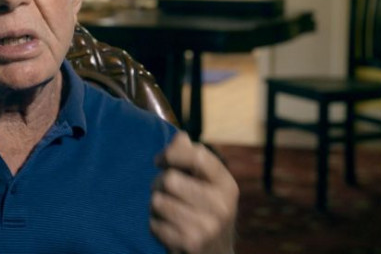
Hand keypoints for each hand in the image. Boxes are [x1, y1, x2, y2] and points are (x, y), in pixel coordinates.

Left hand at [149, 132, 238, 253]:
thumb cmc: (205, 211)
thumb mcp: (207, 184)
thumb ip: (192, 158)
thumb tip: (180, 136)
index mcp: (227, 185)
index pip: (198, 155)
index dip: (172, 153)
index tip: (160, 160)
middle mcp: (221, 205)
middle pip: (170, 179)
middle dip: (158, 183)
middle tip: (163, 190)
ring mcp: (206, 227)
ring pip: (158, 201)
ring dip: (155, 205)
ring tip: (166, 210)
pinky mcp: (189, 243)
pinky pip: (154, 223)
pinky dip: (154, 224)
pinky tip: (167, 228)